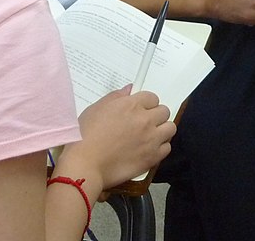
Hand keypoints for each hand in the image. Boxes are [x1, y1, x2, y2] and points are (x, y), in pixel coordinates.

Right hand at [60, 86, 175, 188]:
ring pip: (170, 128)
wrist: (85, 165)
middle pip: (164, 111)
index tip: (140, 109)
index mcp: (131, 105)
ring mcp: (151, 139)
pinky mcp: (152, 157)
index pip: (152, 97)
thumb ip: (115, 97)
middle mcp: (145, 120)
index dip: (146, 103)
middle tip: (144, 123)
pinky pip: (167, 147)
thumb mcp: (96, 109)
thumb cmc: (84, 136)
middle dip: (155, 115)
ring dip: (162, 130)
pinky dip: (160, 147)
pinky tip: (149, 149)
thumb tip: (130, 89)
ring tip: (150, 136)